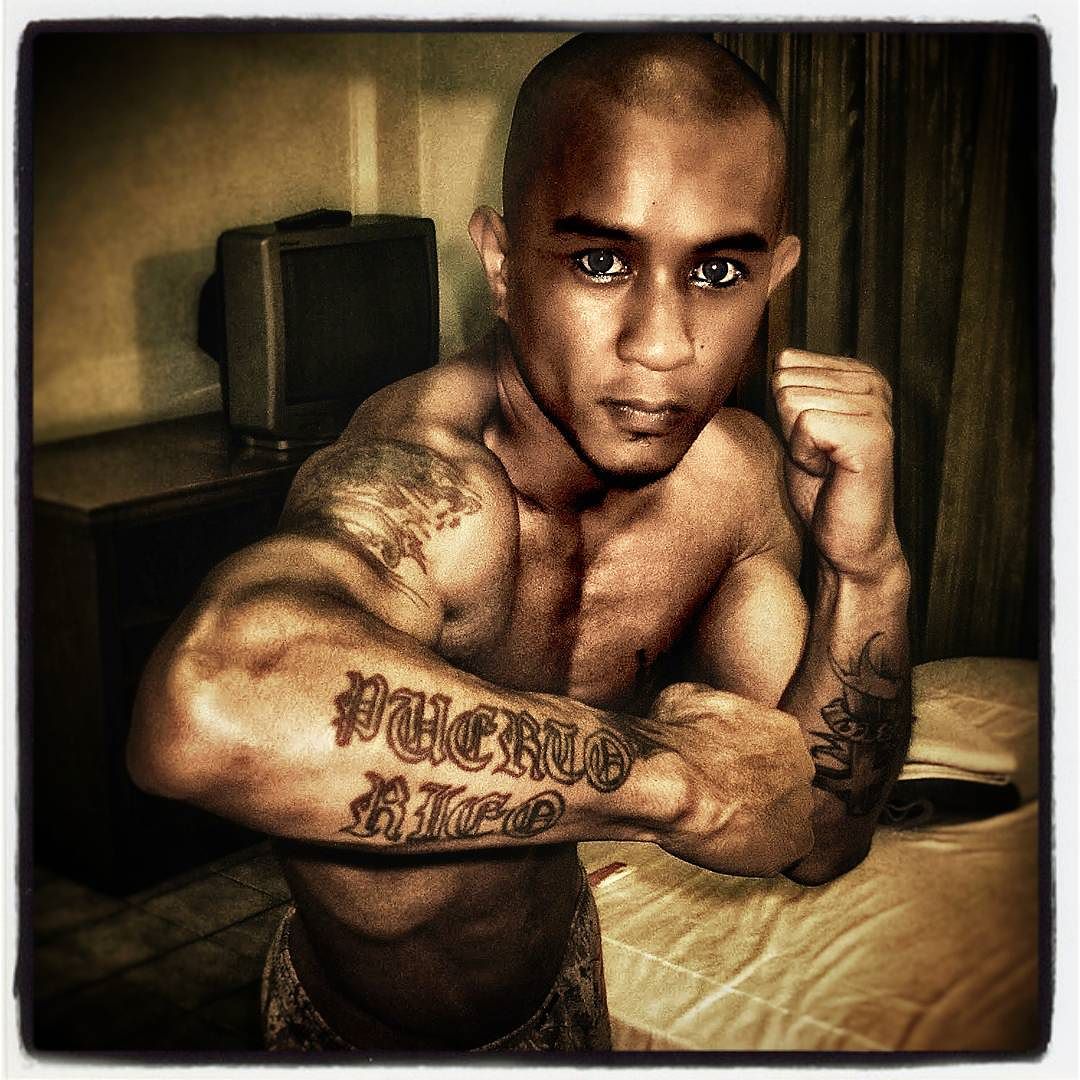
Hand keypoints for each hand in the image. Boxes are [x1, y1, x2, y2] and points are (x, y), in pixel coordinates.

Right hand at [639, 683, 814, 876]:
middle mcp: (802, 765)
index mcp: (784, 729)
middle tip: (727, 799)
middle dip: (762, 791)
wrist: (670, 782)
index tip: (728, 772)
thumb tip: (702, 706)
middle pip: (788, 783)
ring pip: (788, 816)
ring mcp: (801, 804)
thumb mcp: (688, 698)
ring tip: (726, 824)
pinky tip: (731, 844)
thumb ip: (712, 703)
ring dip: (762, 821)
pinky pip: (785, 850)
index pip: (778, 750)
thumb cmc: (674, 739)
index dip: (751, 764)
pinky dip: (761, 850)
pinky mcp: (795, 842)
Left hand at [772, 348, 901, 578]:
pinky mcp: (871, 435)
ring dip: (798, 444)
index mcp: (860, 375)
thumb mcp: (796, 428)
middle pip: (787, 381)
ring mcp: (876, 408)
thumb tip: (780, 355)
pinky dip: (804, 456)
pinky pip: (805, 424)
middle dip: (789, 428)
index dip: (785, 412)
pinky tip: (830, 472)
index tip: (814, 441)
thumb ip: (790, 390)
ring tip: (827, 465)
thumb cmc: (820, 488)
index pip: (787, 363)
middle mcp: (874, 384)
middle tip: (820, 458)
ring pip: (793, 400)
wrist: (848, 540)